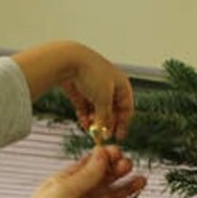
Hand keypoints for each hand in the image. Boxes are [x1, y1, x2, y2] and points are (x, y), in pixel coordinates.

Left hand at [0, 146, 144, 197]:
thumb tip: (101, 154)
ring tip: (139, 181)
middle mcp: (78, 196)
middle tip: (129, 166)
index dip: (104, 157)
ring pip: (111, 197)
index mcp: (66, 182)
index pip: (89, 164)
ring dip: (126, 188)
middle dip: (117, 171)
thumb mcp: (63, 190)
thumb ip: (87, 174)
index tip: (118, 152)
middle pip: (103, 179)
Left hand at [13, 41, 134, 138]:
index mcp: (121, 84)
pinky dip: (85, 116)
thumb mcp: (103, 100)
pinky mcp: (80, 91)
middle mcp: (109, 86)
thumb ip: (105, 118)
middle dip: (107, 124)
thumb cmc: (92, 74)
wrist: (70, 60)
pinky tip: (83, 123)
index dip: (124, 123)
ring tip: (91, 130)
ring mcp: (94, 88)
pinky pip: (85, 108)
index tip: (119, 136)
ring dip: (95, 121)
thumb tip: (104, 132)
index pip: (126, 107)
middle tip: (102, 136)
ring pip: (97, 111)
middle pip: (111, 111)